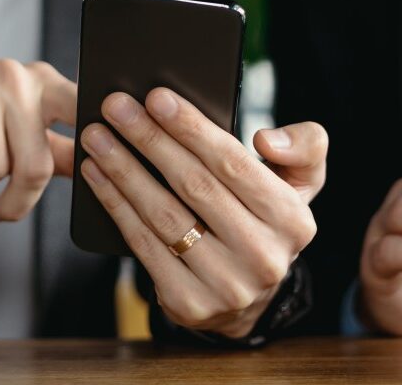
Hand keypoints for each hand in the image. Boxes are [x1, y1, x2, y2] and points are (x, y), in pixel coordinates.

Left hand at [79, 88, 325, 337]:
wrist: (249, 293)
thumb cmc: (265, 217)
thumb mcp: (300, 182)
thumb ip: (305, 146)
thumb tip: (266, 141)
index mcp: (292, 219)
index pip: (233, 163)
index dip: (191, 128)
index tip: (155, 97)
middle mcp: (263, 256)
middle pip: (193, 185)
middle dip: (149, 139)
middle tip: (115, 106)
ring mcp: (225, 285)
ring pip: (163, 214)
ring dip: (123, 170)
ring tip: (96, 136)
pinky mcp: (189, 304)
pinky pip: (144, 244)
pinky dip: (116, 204)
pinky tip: (97, 174)